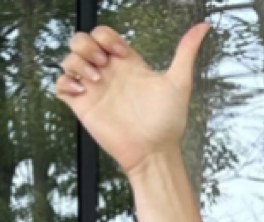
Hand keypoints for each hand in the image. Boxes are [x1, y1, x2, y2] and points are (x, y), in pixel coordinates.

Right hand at [53, 22, 209, 178]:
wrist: (154, 152)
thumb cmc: (167, 122)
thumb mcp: (179, 82)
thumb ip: (186, 52)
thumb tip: (203, 27)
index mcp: (127, 64)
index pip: (104, 34)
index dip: (107, 37)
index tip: (122, 55)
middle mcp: (108, 73)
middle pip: (82, 41)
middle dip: (87, 45)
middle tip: (103, 64)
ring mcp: (94, 89)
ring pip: (69, 60)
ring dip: (77, 63)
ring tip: (95, 80)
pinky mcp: (83, 105)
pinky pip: (60, 85)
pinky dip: (64, 83)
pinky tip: (80, 91)